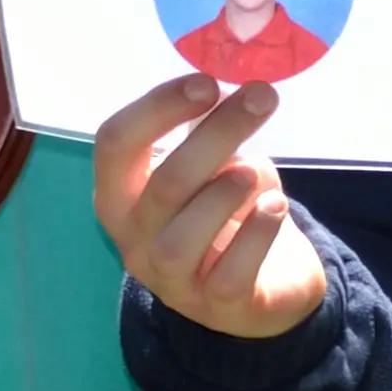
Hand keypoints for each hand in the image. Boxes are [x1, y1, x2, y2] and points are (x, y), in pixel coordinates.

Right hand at [92, 74, 332, 340]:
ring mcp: (173, 281)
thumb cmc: (224, 209)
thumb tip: (240, 86)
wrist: (264, 285)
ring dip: (225, 193)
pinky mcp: (219, 308)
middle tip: (262, 97)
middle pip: (163, 184)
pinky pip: (229, 275)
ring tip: (257, 172)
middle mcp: (135, 240)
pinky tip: (275, 207)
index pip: (116, 145)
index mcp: (121, 194)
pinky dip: (256, 234)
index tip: (208, 83)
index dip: (158, 108)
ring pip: (180, 239)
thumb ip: (209, 132)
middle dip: (216, 134)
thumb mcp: (210, 165)